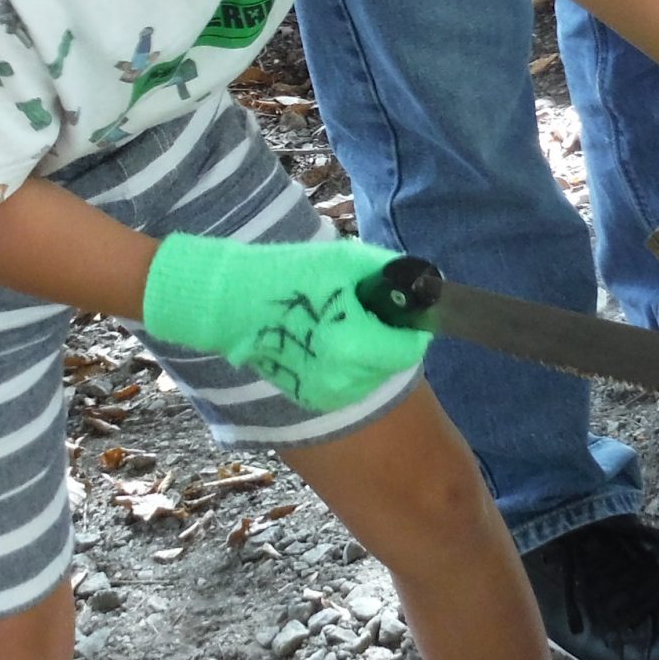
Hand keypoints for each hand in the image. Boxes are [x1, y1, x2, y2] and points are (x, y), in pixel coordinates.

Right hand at [142, 234, 428, 412]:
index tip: (401, 309)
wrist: (234, 303)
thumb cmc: (291, 274)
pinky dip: (346, 364)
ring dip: (369, 352)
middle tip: (363, 309)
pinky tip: (324, 340)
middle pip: (392, 361)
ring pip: (372, 375)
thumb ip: (392, 275)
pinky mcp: (312, 398)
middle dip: (387, 336)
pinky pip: (348, 383)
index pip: (411, 348)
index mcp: (356, 347)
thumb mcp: (348, 261)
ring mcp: (327, 394)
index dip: (413, 326)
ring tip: (340, 322)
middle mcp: (345, 379)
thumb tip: (425, 284)